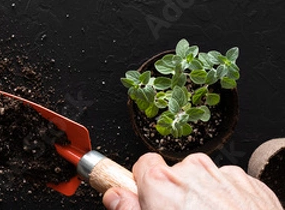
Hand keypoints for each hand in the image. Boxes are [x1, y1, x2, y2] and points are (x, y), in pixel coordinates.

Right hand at [103, 153, 282, 209]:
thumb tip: (115, 196)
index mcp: (162, 183)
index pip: (143, 165)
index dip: (145, 185)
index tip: (149, 199)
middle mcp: (192, 171)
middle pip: (174, 173)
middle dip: (175, 193)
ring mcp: (223, 175)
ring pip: (203, 178)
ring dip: (202, 196)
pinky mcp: (249, 183)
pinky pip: (229, 184)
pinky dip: (227, 200)